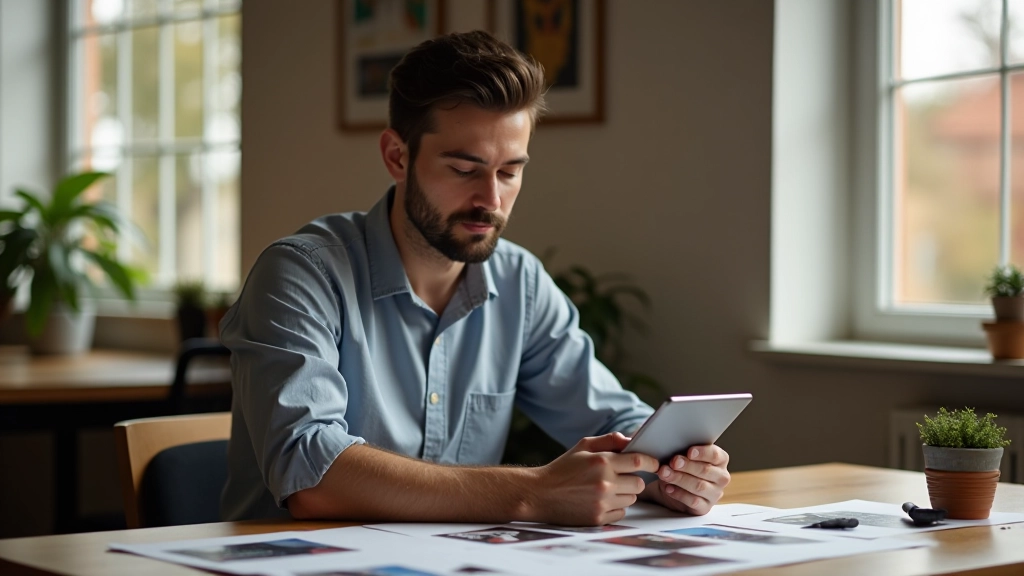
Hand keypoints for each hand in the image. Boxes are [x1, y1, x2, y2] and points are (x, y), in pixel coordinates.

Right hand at [526, 432, 658, 525]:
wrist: (540, 494)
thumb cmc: (563, 468)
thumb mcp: (583, 446)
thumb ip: (609, 440)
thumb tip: (631, 440)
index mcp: (602, 461)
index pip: (639, 461)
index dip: (651, 462)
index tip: (654, 464)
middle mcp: (605, 483)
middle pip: (639, 483)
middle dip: (634, 479)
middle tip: (621, 477)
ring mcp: (602, 502)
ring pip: (632, 498)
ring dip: (625, 493)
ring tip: (606, 488)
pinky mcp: (598, 518)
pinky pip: (621, 513)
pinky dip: (616, 507)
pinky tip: (600, 500)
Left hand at [643, 445, 729, 514]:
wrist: (671, 487)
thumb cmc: (679, 466)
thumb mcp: (681, 454)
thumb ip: (680, 447)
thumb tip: (668, 440)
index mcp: (720, 460)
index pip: (716, 455)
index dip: (703, 453)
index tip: (689, 451)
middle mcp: (721, 477)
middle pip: (706, 470)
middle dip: (687, 466)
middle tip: (673, 462)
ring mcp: (714, 494)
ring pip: (699, 486)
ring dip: (680, 478)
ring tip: (664, 473)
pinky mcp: (704, 507)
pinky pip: (693, 501)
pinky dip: (679, 494)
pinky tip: (668, 488)